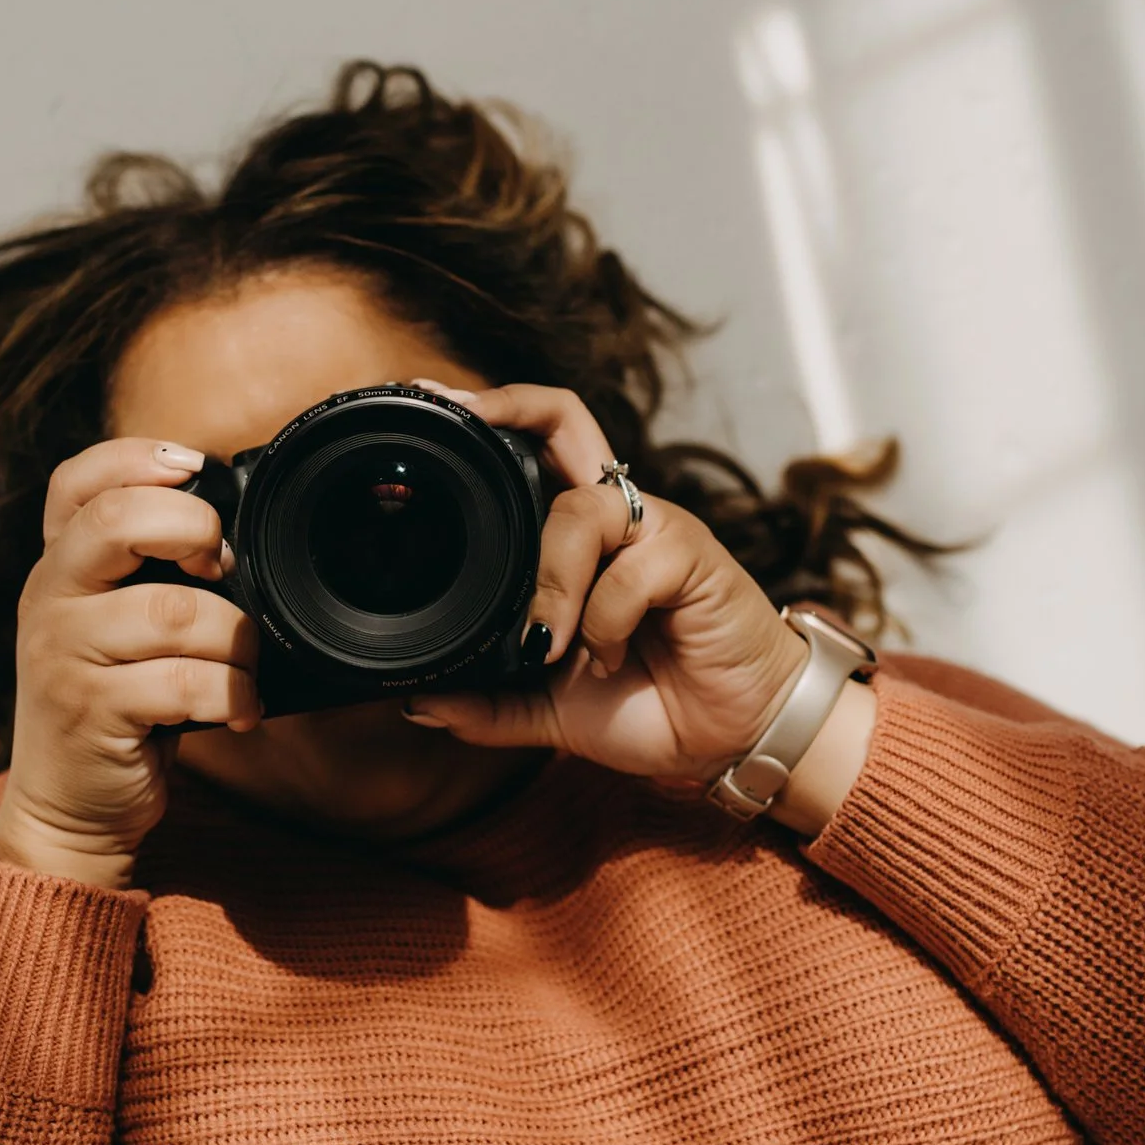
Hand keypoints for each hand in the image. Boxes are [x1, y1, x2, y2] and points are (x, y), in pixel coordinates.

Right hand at [0, 437, 261, 887]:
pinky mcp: (92, 711)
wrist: (65, 807)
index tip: (194, 469)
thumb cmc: (110, 703)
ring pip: (172, 611)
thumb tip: (232, 532)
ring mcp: (63, 655)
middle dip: (193, 531)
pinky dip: (232, 694)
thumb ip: (143, 573)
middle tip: (222, 567)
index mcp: (58, 566)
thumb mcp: (109, 625)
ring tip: (245, 664)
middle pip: (115, 522)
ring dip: (234, 637)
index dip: (136, 458)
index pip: (76, 482)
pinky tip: (238, 708)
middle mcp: (48, 599)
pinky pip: (185, 682)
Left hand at [399, 380, 815, 799]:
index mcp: (577, 537)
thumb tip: (418, 703)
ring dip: (551, 580)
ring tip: (546, 644)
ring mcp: (654, 529)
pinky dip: (604, 622)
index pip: (533, 448)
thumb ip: (489, 704)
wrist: (727, 740)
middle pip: (564, 418)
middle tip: (461, 417)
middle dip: (507, 408)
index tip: (431, 403)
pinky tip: (607, 660)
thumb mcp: (549, 708)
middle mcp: (613, 517)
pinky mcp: (692, 556)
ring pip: (580, 511)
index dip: (488, 418)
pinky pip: (629, 572)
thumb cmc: (647, 703)